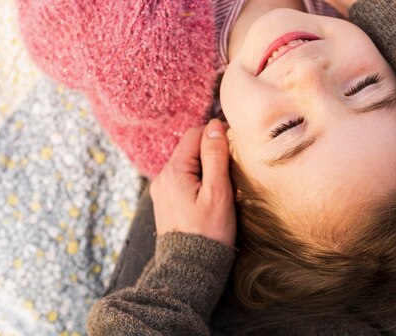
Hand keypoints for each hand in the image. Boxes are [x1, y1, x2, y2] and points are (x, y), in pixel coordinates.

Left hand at [150, 119, 235, 247]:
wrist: (190, 268)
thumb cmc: (209, 232)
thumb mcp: (218, 192)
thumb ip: (215, 157)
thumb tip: (215, 127)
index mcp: (174, 171)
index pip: (195, 134)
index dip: (216, 135)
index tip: (234, 150)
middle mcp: (162, 177)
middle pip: (190, 148)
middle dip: (211, 154)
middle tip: (230, 174)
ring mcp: (161, 189)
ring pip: (188, 164)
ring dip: (205, 169)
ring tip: (221, 189)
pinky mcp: (165, 201)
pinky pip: (183, 179)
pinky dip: (197, 181)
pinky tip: (208, 198)